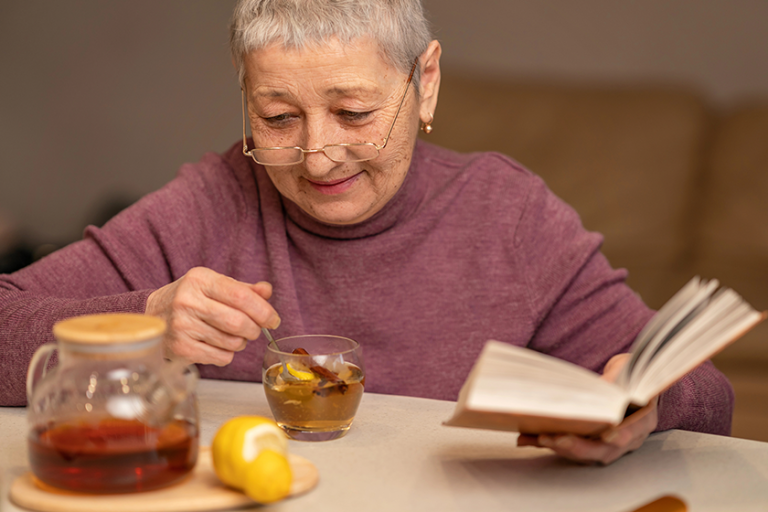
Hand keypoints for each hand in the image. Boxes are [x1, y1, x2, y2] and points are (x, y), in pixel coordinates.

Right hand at [145, 267, 279, 365]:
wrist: (152, 314)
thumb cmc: (190, 298)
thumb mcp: (213, 285)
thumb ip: (242, 289)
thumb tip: (267, 291)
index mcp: (200, 280)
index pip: (241, 296)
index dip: (263, 310)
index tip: (273, 319)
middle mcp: (188, 302)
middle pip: (239, 323)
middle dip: (254, 329)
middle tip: (254, 329)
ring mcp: (182, 327)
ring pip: (232, 342)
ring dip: (240, 342)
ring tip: (231, 335)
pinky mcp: (181, 349)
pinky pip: (221, 357)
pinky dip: (227, 354)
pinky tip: (217, 344)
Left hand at [517, 353, 658, 464]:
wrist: (628, 381)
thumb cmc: (629, 375)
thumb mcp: (626, 369)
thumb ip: (617, 378)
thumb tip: (602, 386)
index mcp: (643, 419)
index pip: (634, 431)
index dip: (623, 435)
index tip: (609, 436)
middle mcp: (627, 437)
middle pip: (604, 450)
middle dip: (579, 447)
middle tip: (556, 439)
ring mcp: (608, 444)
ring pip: (585, 454)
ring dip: (561, 448)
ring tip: (538, 437)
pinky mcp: (589, 443)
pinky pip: (569, 447)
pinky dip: (548, 443)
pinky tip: (527, 438)